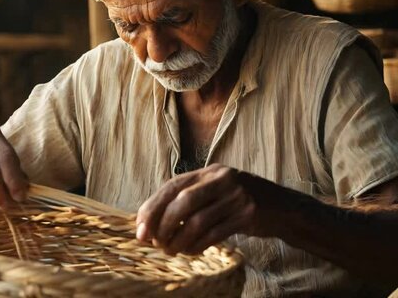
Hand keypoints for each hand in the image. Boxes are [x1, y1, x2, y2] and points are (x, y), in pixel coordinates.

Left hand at [136, 164, 285, 254]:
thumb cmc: (239, 202)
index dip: (152, 206)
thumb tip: (150, 220)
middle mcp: (222, 179)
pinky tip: (191, 251)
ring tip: (171, 251)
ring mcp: (236, 196)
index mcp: (209, 171)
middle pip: (182, 201)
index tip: (140, 227)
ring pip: (197, 221)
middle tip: (155, 243)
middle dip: (163, 224)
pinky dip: (198, 245)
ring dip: (179, 240)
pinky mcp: (248, 214)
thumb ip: (189, 198)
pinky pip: (214, 233)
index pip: (172, 186)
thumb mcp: (215, 190)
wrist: (283, 208)